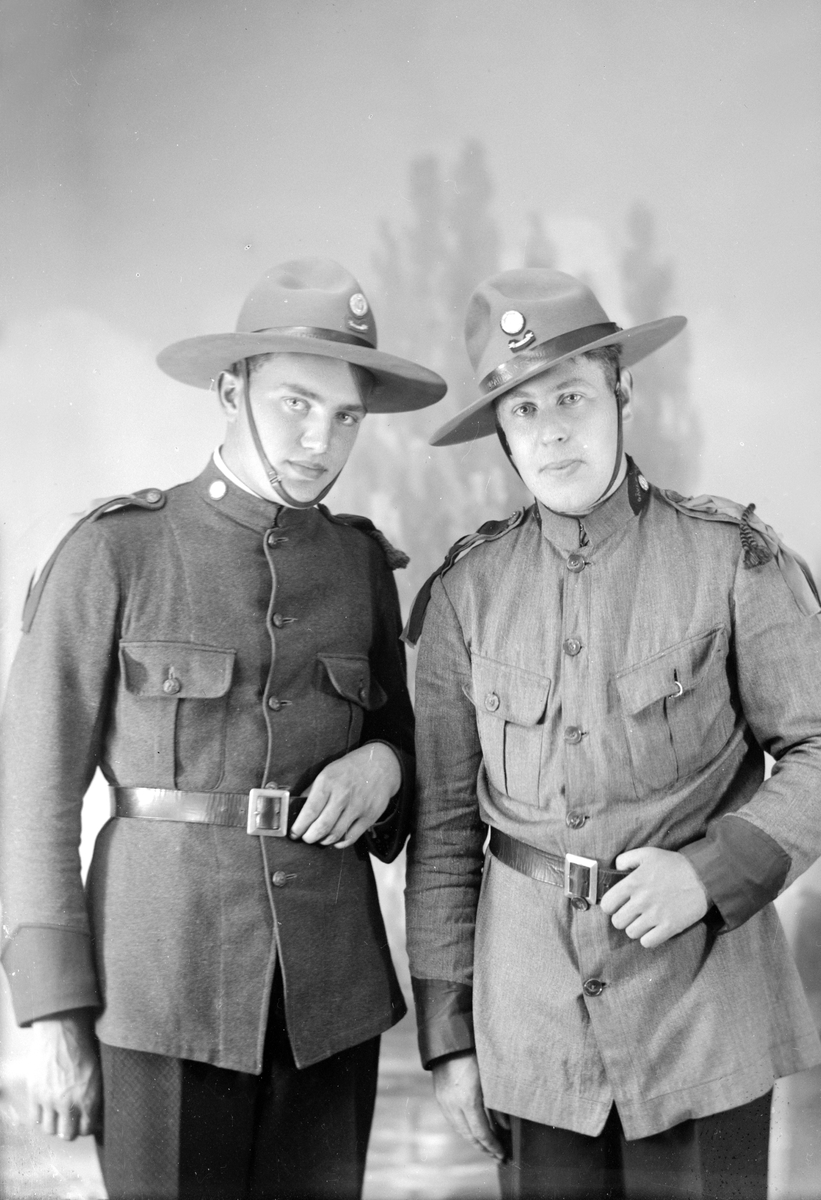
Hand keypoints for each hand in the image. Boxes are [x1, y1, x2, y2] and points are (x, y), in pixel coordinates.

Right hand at [28, 1010, 100, 1139]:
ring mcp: (50, 1100)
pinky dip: (40, 1117)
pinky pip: (35, 1119)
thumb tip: (97, 1116)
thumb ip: (95, 1096)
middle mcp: (69, 1103)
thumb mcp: (97, 1074)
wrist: (62, 1033)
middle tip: (69, 1122)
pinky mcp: (35, 1094)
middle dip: (69, 1131)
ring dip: (53, 1125)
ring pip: (49, 1130)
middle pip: (67, 1135)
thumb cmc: (83, 1050)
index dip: (85, 1127)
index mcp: (88, 1098)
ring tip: (56, 1116)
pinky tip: (45, 1110)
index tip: (83, 1123)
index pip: (87, 1129)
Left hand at [290, 742, 400, 848]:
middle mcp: (343, 794)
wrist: (381, 765)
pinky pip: (351, 837)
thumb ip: (313, 790)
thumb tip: (297, 809)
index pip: (310, 811)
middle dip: (310, 837)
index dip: (299, 826)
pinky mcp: (370, 816)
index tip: (294, 833)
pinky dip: (340, 843)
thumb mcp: (328, 771)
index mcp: (328, 782)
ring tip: (319, 838)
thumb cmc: (350, 769)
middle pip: (322, 826)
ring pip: (336, 834)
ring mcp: (358, 806)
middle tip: (306, 838)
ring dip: (324, 841)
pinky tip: (335, 840)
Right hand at [431, 1051, 504, 1160]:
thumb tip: (506, 1127)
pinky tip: (472, 1130)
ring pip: (459, 1130)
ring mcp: (444, 1101)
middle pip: (469, 1135)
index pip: (482, 1133)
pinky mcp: (439, 1097)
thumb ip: (497, 1105)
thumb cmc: (475, 1056)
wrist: (451, 1041)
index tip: (502, 1153)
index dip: (492, 1146)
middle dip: (483, 1148)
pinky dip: (463, 1129)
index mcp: (468, 1100)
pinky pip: (452, 1120)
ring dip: (473, 1140)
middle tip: (496, 1155)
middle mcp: (453, 1105)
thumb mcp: (490, 1080)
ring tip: (486, 1146)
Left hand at [600, 847, 708, 948]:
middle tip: (632, 913)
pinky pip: (647, 942)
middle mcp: (641, 900)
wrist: (704, 876)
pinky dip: (648, 938)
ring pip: (631, 933)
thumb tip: (615, 868)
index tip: (617, 905)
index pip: (607, 904)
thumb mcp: (648, 853)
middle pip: (617, 922)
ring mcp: (655, 915)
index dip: (610, 906)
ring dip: (636, 928)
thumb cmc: (674, 864)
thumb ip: (626, 859)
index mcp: (633, 882)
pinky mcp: (670, 927)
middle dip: (623, 918)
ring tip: (644, 920)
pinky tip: (653, 929)